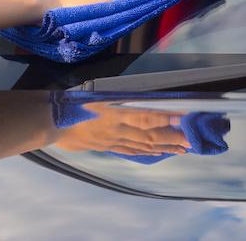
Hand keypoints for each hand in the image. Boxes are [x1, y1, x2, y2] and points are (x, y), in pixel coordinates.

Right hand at [54, 102, 189, 155]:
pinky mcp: (107, 146)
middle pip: (151, 135)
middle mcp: (118, 129)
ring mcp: (113, 140)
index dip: (167, 118)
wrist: (51, 121)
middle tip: (194, 140)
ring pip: (144, 145)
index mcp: (115, 112)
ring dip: (165, 147)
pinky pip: (132, 150)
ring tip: (183, 148)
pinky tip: (158, 153)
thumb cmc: (73, 101)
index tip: (186, 117)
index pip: (147, 116)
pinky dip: (147, 152)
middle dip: (173, 138)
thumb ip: (118, 95)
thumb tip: (145, 98)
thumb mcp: (96, 92)